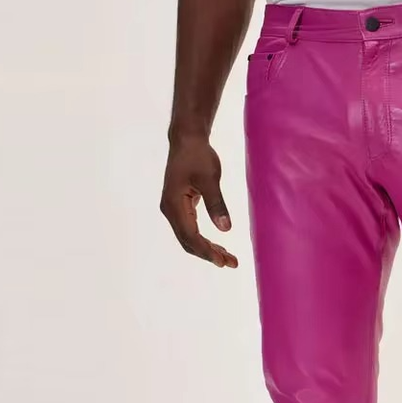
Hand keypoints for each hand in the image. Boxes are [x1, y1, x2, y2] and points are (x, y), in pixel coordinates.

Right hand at [160, 134, 238, 268]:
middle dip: (209, 254)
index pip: (190, 236)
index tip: (223, 261)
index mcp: (173, 205)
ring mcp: (174, 209)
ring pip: (189, 237)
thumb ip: (217, 204)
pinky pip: (191, 229)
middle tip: (231, 263)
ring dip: (208, 249)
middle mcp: (170, 210)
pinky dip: (204, 240)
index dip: (206, 251)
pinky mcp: (180, 206)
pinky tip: (218, 246)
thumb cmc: (198, 156)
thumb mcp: (210, 179)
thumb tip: (225, 229)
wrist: (187, 140)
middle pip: (188, 242)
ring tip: (228, 259)